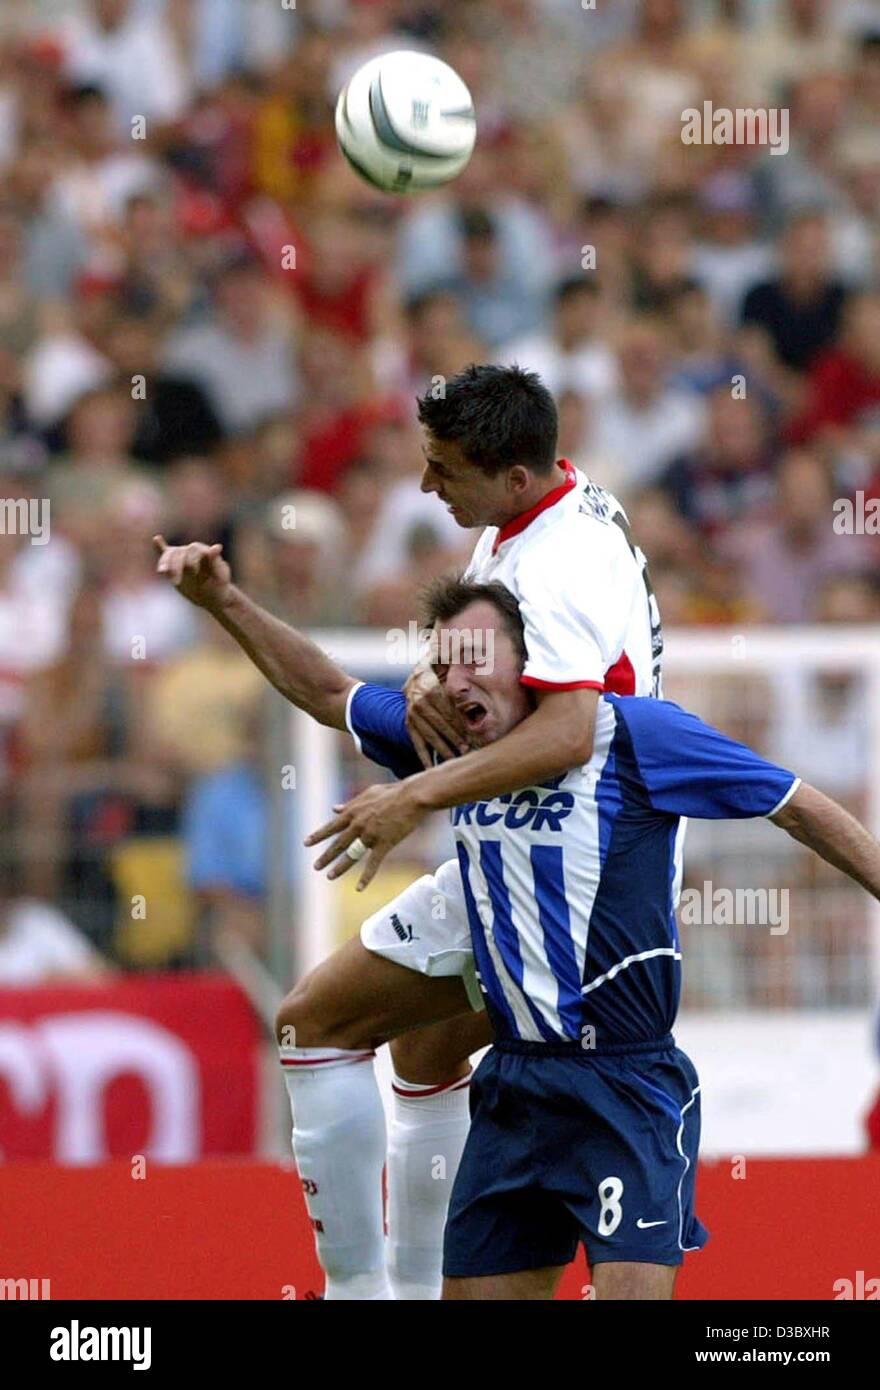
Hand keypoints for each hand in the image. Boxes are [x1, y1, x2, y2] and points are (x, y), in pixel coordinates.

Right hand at [153, 535, 232, 610]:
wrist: (212, 597)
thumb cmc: (219, 586)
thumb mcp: (220, 577)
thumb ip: (216, 562)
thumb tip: (217, 546)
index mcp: (205, 552)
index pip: (193, 549)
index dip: (191, 560)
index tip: (194, 574)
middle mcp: (192, 551)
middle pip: (179, 552)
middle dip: (175, 566)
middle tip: (176, 583)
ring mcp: (183, 557)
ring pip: (170, 554)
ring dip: (164, 563)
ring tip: (162, 572)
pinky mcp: (174, 565)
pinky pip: (165, 553)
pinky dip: (160, 547)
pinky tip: (156, 539)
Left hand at [305, 780, 427, 890]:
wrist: (412, 796)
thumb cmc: (392, 792)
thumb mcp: (368, 794)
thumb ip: (350, 803)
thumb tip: (334, 808)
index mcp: (353, 812)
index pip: (331, 826)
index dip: (318, 836)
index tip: (306, 843)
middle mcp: (358, 825)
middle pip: (338, 844)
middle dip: (325, 856)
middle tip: (315, 867)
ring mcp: (370, 835)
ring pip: (351, 855)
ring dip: (340, 867)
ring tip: (329, 877)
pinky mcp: (384, 844)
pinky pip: (373, 864)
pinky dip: (366, 877)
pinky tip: (359, 889)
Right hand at [404, 662, 470, 767]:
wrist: (417, 678)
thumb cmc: (442, 675)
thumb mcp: (449, 669)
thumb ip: (460, 672)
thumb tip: (479, 665)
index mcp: (431, 690)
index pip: (449, 711)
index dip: (461, 724)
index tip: (472, 735)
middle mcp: (420, 703)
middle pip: (441, 725)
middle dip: (455, 739)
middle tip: (468, 750)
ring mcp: (413, 715)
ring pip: (430, 736)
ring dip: (444, 750)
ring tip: (456, 760)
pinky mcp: (409, 725)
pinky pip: (418, 744)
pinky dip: (425, 758)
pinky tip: (433, 769)